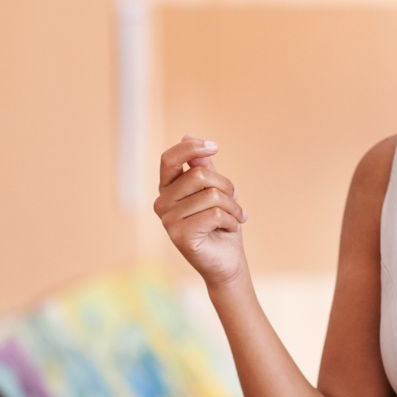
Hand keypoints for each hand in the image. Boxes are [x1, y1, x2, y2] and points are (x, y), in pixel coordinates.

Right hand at [155, 135, 249, 287]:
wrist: (227, 262)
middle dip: (226, 186)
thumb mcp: (214, 188)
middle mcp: (162, 203)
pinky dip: (231, 220)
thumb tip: (188, 135)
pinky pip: (215, 214)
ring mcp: (168, 221)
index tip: (215, 146)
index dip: (191, 148)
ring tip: (234, 218)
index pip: (169, 159)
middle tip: (234, 201)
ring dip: (233, 207)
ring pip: (212, 195)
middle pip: (200, 175)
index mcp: (167, 189)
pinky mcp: (179, 236)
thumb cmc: (220, 223)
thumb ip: (201, 165)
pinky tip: (230, 229)